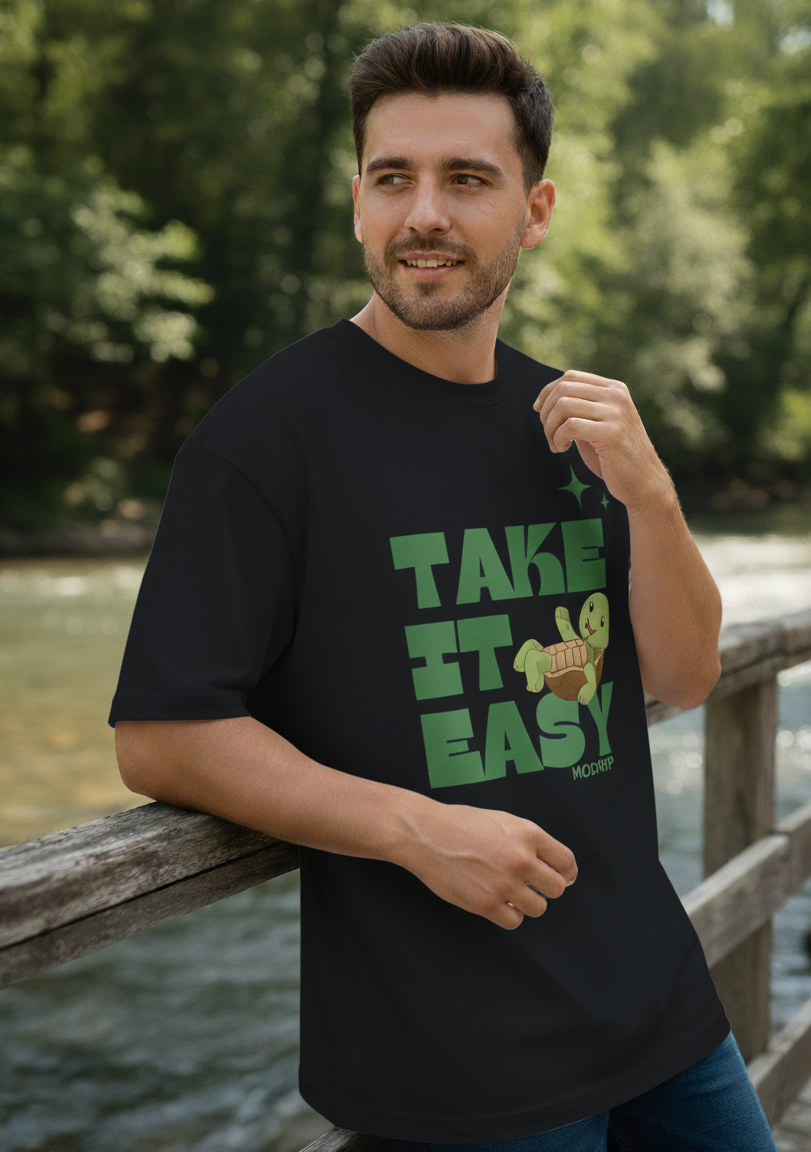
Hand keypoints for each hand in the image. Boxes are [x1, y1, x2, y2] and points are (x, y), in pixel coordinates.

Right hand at [400, 802, 576, 929]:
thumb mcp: (503, 820)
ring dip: (528, 903)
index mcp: (528, 834)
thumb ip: (528, 839)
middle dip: (547, 888)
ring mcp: (505, 884)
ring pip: (538, 908)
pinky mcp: (487, 904)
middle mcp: (522, 860)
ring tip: (513, 893)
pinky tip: (499, 903)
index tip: (564, 877)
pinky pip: (515, 921)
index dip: (567, 872)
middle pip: (557, 888)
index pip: (566, 861)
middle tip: (534, 886)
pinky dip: (509, 915)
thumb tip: (549, 861)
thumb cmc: (460, 824)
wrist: (426, 834)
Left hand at [534, 369, 671, 508]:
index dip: (548, 392)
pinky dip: (558, 439)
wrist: (643, 481)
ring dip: (550, 428)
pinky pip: (570, 426)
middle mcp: (616, 395)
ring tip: (556, 445)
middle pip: (564, 389)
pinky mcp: (611, 433)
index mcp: (614, 389)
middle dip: (547, 413)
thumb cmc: (615, 456)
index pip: (571, 376)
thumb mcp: (599, 423)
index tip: (539, 410)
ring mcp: (616, 413)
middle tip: (549, 435)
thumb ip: (581, 408)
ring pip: (564, 406)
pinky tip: (562, 449)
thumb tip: (548, 398)